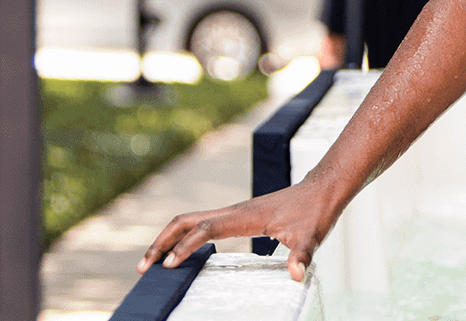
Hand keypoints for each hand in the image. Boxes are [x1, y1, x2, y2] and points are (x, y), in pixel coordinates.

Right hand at [138, 183, 338, 282]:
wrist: (322, 190)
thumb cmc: (315, 211)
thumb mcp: (312, 237)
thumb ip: (302, 256)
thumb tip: (296, 275)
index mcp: (246, 216)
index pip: (206, 230)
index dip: (185, 247)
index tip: (169, 265)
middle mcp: (235, 211)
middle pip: (186, 221)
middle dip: (162, 242)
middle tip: (143, 267)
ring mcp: (234, 212)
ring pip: (191, 220)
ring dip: (168, 238)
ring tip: (152, 262)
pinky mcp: (237, 216)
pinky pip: (202, 224)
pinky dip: (183, 236)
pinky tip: (180, 252)